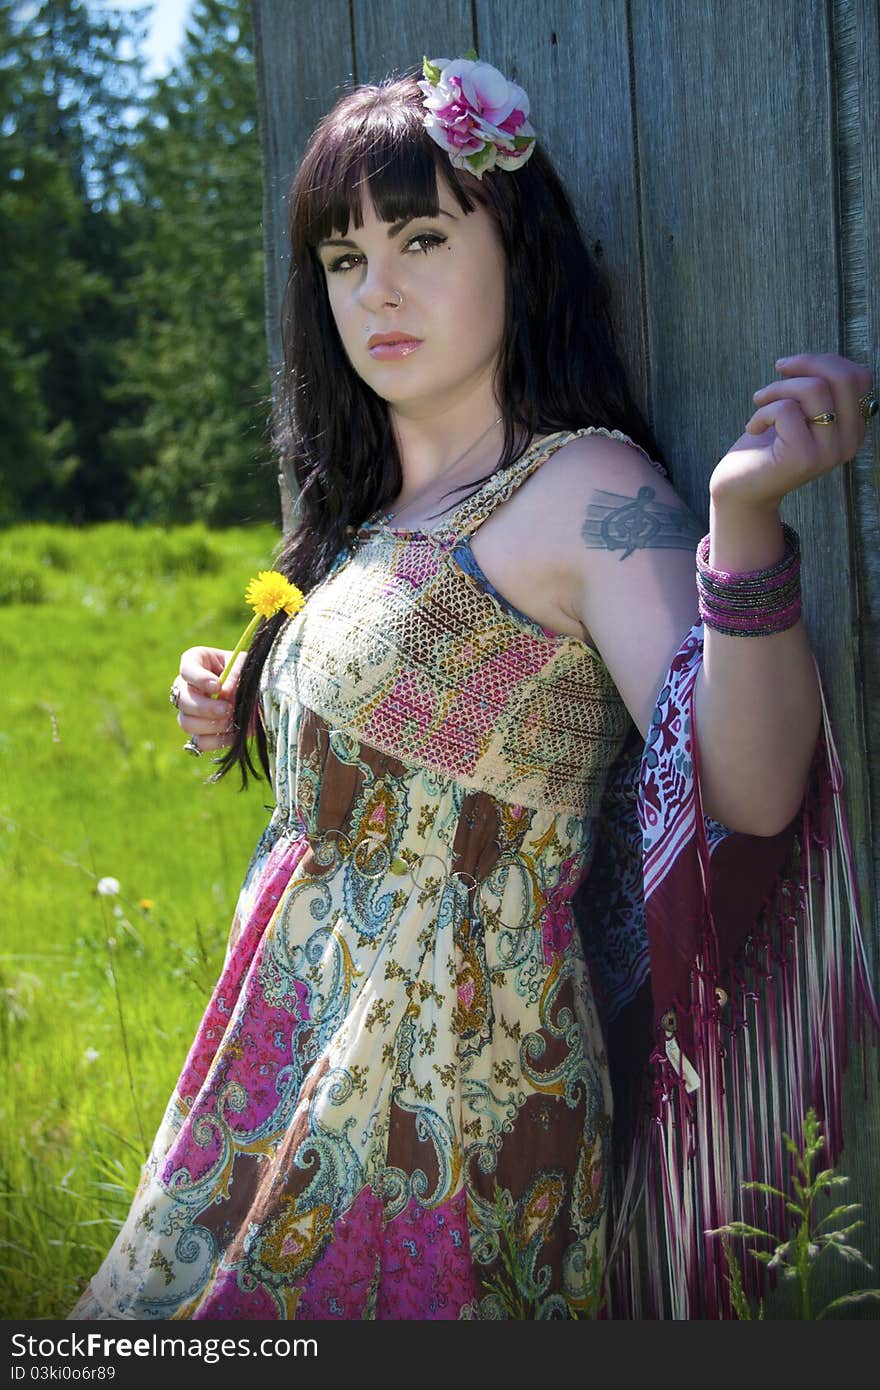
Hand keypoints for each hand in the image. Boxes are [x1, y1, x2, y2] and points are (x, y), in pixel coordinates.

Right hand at [171, 645, 245, 752]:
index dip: (199, 679)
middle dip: (205, 708)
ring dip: (211, 725)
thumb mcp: (246, 665)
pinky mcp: (199, 732)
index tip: (217, 686)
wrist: (259, 692)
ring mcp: (190, 712)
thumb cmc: (249, 671)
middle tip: (227, 709)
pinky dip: (217, 741)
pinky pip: (198, 742)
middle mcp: (187, 687)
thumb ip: (235, 675)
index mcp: (196, 662)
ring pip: (186, 723)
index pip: (187, 668)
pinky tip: (234, 733)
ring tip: (233, 722)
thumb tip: (224, 693)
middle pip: (182, 700)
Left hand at [709, 352, 872, 512]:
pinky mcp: (803, 457)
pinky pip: (786, 409)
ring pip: (813, 389)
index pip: (859, 378)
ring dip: (778, 388)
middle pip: (842, 378)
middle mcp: (849, 443)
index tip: (793, 366)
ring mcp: (828, 452)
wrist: (742, 488)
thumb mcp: (800, 412)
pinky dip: (762, 411)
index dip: (825, 361)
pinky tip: (752, 427)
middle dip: (805, 364)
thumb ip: (820, 390)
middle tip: (778, 370)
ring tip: (759, 402)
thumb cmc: (768, 444)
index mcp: (853, 429)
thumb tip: (822, 360)